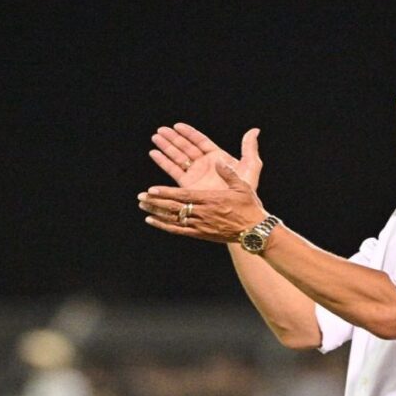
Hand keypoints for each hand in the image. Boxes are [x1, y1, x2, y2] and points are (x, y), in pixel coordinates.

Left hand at [139, 160, 267, 242]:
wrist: (254, 231)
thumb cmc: (249, 207)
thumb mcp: (242, 186)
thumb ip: (229, 173)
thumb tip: (219, 160)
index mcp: (211, 199)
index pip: (183, 196)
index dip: (166, 193)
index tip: (151, 189)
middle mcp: (202, 213)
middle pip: (174, 207)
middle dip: (156, 202)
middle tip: (140, 198)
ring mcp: (200, 225)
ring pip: (173, 219)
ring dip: (156, 213)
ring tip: (142, 207)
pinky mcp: (200, 234)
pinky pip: (178, 230)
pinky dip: (164, 226)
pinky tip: (152, 222)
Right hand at [149, 123, 262, 189]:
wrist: (238, 210)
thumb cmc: (247, 189)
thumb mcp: (250, 166)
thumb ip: (249, 148)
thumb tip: (254, 130)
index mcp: (217, 157)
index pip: (200, 141)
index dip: (189, 133)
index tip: (177, 125)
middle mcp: (204, 164)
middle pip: (186, 147)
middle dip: (173, 138)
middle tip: (161, 130)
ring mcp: (196, 174)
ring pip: (178, 157)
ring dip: (166, 147)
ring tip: (156, 137)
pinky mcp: (188, 185)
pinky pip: (174, 171)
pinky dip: (164, 162)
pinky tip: (154, 153)